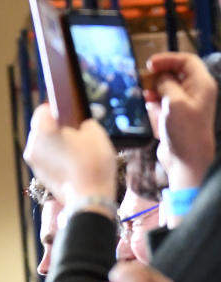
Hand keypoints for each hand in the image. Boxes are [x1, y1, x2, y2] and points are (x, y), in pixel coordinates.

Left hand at [23, 103, 116, 212]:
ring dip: (55, 141)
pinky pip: (45, 157)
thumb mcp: (94, 131)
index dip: (56, 108)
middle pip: (40, 128)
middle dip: (55, 126)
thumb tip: (77, 123)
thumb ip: (81, 121)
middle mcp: (32, 146)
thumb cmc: (92, 162)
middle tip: (75, 129)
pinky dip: (55, 155)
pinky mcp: (38, 174)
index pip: (42, 110)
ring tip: (76, 146)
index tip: (68, 110)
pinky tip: (72, 159)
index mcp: (42, 131)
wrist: (89, 197)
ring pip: (42, 144)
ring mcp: (33, 162)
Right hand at [146, 52, 217, 188]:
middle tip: (143, 79)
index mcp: (201, 85)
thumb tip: (160, 77)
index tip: (150, 64)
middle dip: (159, 74)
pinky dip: (155, 100)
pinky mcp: (177, 115)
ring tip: (143, 93)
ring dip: (154, 88)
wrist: (187, 159)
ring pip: (168, 87)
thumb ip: (166, 84)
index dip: (167, 59)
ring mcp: (186, 104)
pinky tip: (147, 104)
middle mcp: (196, 92)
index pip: (186, 61)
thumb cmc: (185, 132)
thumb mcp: (174, 102)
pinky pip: (164, 101)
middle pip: (177, 73)